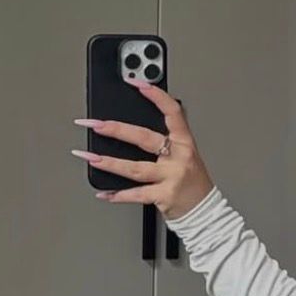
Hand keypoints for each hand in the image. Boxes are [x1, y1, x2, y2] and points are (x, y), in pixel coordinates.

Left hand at [70, 82, 214, 218]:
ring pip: (136, 168)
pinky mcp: (165, 197)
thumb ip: (165, 140)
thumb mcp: (186, 155)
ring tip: (90, 157)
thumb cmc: (192, 183)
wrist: (206, 212)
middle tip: (95, 124)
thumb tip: (132, 127)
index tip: (137, 83)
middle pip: (144, 138)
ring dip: (109, 163)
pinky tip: (105, 193)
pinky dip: (119, 195)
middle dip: (116, 130)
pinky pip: (137, 195)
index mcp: (185, 142)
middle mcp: (179, 158)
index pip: (172, 112)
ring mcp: (172, 178)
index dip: (156, 95)